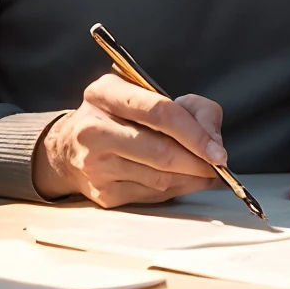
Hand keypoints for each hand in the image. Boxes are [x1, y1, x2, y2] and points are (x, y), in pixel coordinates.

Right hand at [34, 74, 223, 208]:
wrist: (70, 148)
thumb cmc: (120, 116)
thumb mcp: (150, 93)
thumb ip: (192, 108)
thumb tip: (214, 141)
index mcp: (105, 93)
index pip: (159, 112)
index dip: (194, 133)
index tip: (218, 150)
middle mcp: (94, 129)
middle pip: (160, 151)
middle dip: (198, 161)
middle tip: (219, 165)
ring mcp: (95, 164)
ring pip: (159, 178)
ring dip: (191, 178)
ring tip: (206, 172)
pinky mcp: (102, 193)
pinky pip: (151, 195)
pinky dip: (176, 189)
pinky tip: (184, 180)